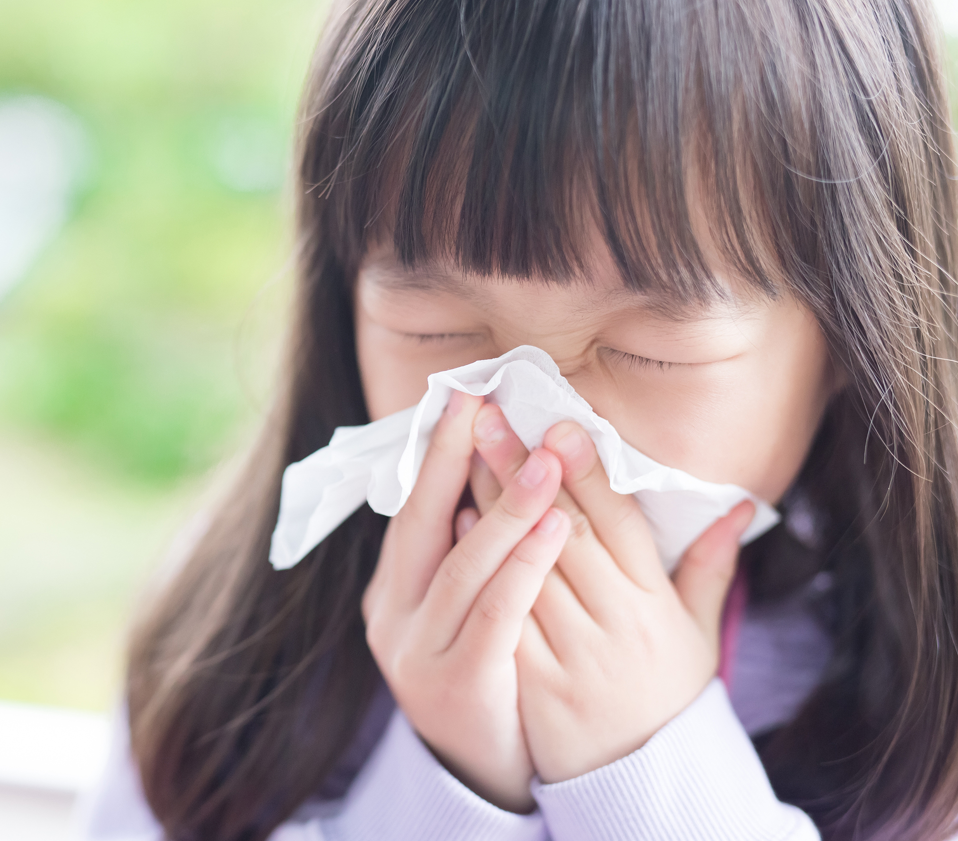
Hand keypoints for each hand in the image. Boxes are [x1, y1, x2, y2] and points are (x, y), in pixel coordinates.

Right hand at [362, 391, 568, 812]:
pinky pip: (494, 612)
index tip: (465, 396)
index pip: (412, 509)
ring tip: (543, 458)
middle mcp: (391, 615)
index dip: (437, 453)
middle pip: (422, 524)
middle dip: (453, 460)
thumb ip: (466, 549)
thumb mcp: (461, 610)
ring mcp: (416, 651)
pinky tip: (556, 526)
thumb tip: (492, 474)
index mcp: (392, 590)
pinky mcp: (455, 683)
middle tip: (484, 402)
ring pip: (462, 566)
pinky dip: (523, 564)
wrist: (481, 772)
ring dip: (504, 506)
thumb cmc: (483, 673)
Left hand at [467, 411, 754, 782]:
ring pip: (528, 565)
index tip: (558, 423)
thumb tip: (740, 504)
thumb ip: (711, 567)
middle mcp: (615, 624)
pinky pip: (503, 613)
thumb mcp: (698, 635)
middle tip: (493, 417)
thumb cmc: (664, 696)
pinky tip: (458, 523)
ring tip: (466, 452)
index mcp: (654, 605)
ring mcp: (572, 654)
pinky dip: (482, 566)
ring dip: (495, 505)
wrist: (637, 782)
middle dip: (526, 469)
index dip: (587, 471)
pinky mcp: (532, 681)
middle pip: (564, 532)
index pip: (619, 524)